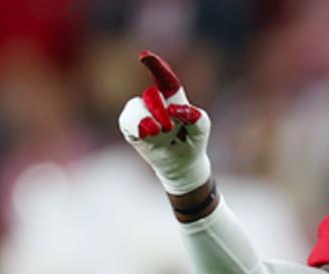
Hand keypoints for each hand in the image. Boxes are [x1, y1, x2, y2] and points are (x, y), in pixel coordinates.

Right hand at [118, 51, 211, 194]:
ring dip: (147, 119)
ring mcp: (141, 113)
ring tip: (158, 131)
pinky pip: (127, 120)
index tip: (144, 56)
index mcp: (173, 97)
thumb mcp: (201, 129)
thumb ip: (196, 118)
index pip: (165, 79)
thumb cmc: (192, 139)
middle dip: (160, 109)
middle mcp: (155, 101)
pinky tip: (147, 133)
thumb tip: (175, 109)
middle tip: (169, 127)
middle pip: (152, 95)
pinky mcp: (130, 127)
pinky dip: (137, 125)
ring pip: (137, 107)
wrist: (182, 162)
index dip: (156, 66)